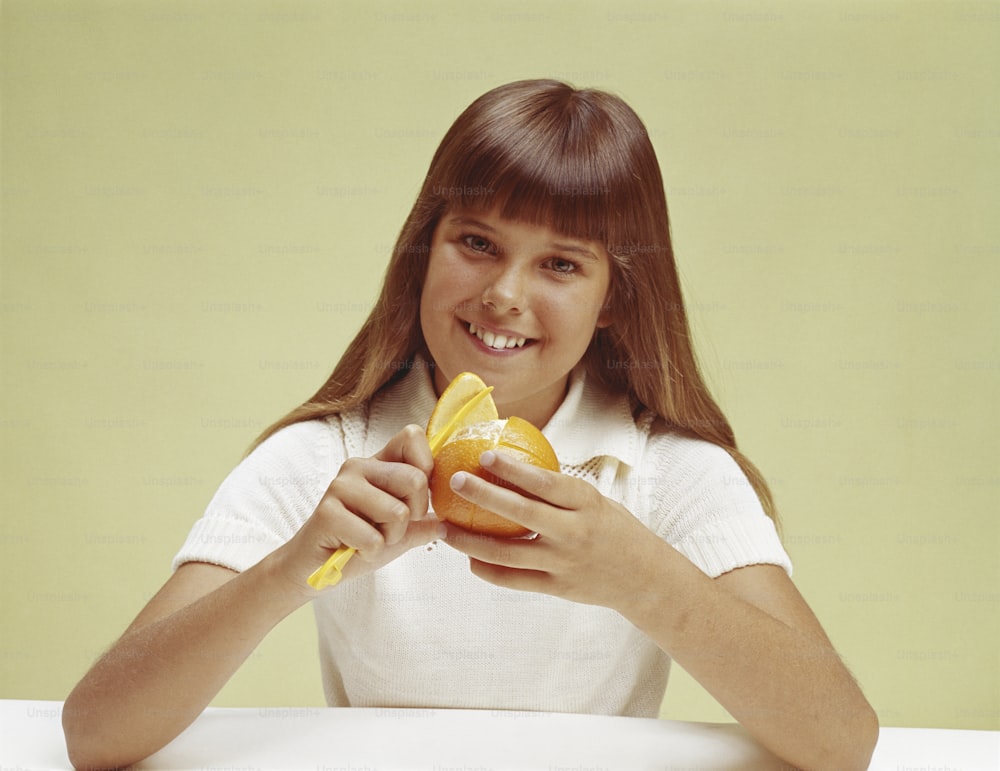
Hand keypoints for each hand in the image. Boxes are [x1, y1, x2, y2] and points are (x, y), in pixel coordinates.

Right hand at [275, 424, 445, 593]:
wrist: (314, 568)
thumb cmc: (357, 543)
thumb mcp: (399, 533)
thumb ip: (423, 523)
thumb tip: (447, 522)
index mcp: (378, 463)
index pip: (412, 436)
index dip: (427, 467)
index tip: (415, 498)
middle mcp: (359, 466)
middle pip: (415, 479)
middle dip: (412, 515)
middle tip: (389, 528)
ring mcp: (341, 486)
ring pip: (398, 512)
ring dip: (390, 538)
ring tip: (369, 539)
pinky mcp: (327, 512)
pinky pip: (374, 538)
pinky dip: (370, 553)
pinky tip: (354, 549)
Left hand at [441, 450, 660, 609]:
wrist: (645, 578)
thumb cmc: (614, 530)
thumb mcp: (595, 502)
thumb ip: (559, 491)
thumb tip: (512, 466)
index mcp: (586, 504)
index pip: (546, 483)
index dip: (514, 469)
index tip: (485, 455)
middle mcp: (574, 532)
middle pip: (521, 513)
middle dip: (483, 495)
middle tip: (454, 481)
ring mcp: (564, 563)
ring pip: (508, 553)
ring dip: (470, 541)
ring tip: (445, 529)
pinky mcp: (557, 588)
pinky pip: (514, 580)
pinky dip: (487, 570)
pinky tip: (469, 559)